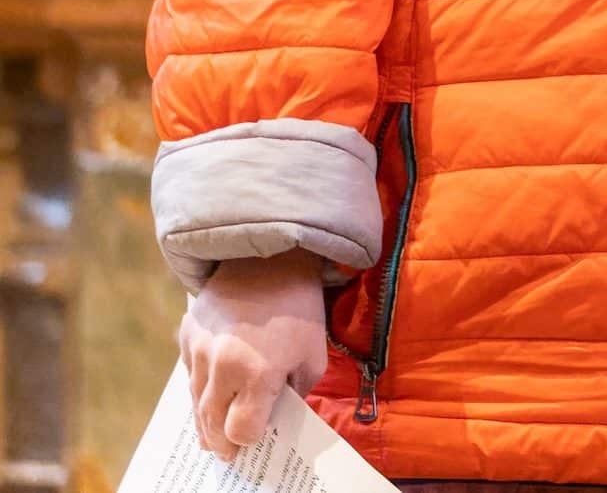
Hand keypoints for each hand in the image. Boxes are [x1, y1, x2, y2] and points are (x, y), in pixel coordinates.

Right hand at [179, 252, 329, 459]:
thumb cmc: (301, 307)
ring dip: (204, 421)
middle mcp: (222, 366)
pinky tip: (209, 396)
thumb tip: (277, 415)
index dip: (248, 440)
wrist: (271, 256)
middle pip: (211, 423)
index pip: (242, 430)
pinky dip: (199, 389)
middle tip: (227, 454)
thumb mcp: (314, 354)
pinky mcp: (187, 334)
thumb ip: (296, 392)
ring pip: (195, 402)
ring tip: (213, 436)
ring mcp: (199, 350)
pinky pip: (189, 374)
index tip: (253, 441)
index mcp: (258, 373)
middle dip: (221, 442)